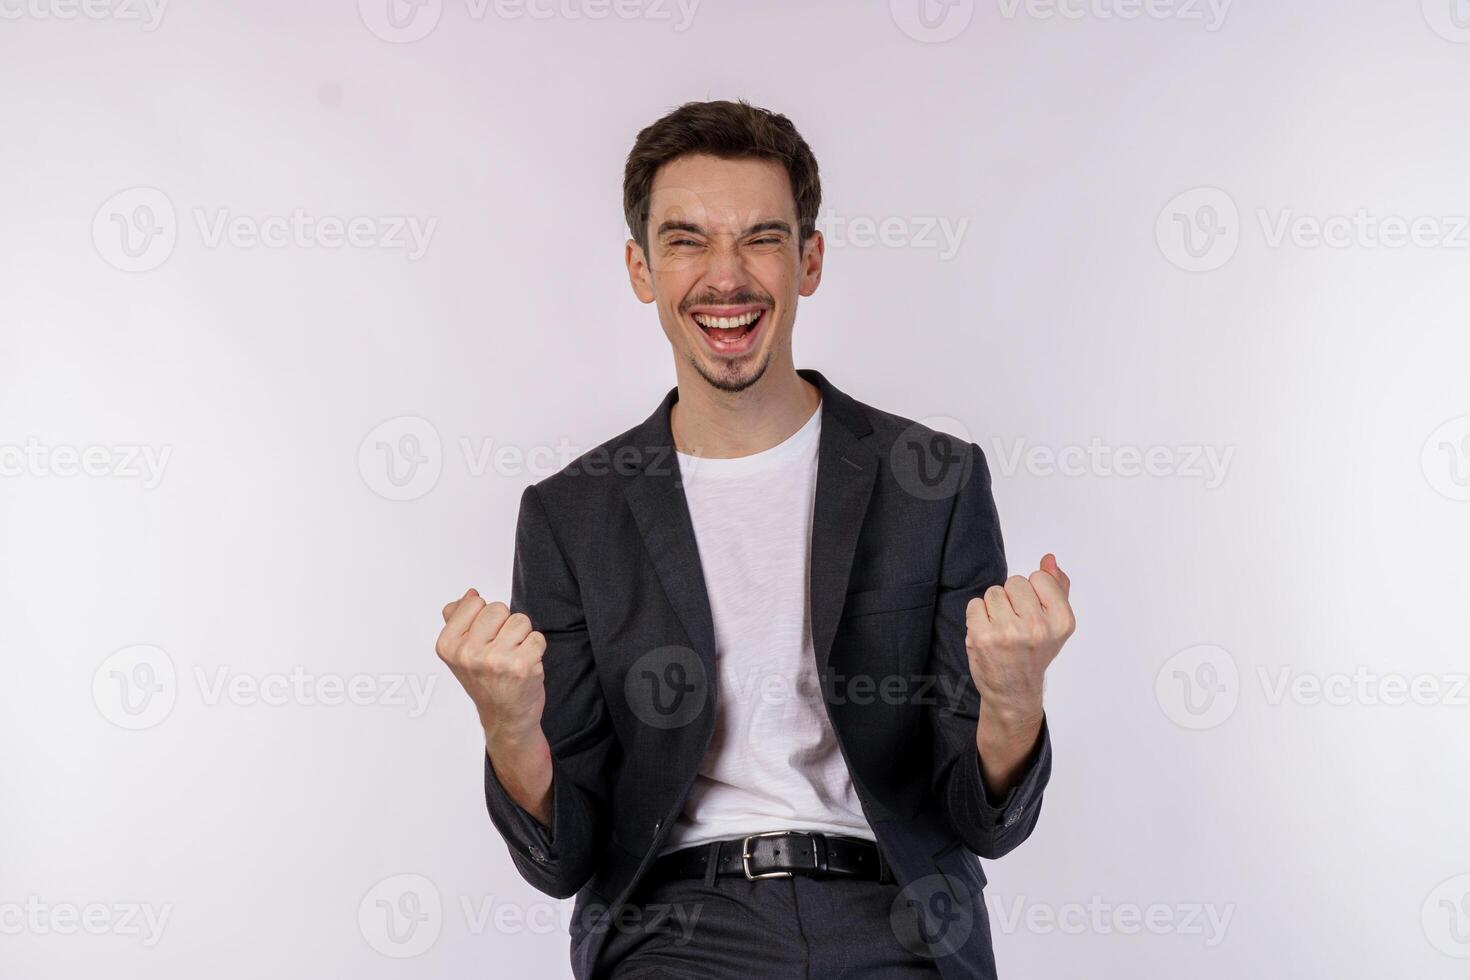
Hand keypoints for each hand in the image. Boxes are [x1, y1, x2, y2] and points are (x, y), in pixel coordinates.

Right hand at [436, 588, 547, 742]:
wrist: (505, 718)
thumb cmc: (485, 681)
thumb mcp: (460, 652)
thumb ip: (458, 618)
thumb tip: (470, 594)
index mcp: (448, 645)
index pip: (475, 602)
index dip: (484, 618)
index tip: (482, 640)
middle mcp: (468, 653)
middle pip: (498, 608)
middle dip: (504, 625)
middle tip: (500, 650)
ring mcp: (495, 660)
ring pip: (520, 620)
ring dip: (522, 637)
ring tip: (513, 657)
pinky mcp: (522, 665)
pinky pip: (538, 637)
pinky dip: (536, 649)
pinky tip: (525, 665)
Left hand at [964, 554, 1074, 724]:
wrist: (1013, 691)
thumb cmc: (1035, 653)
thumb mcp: (1056, 623)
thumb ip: (1057, 587)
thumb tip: (1048, 558)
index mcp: (1062, 621)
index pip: (1040, 577)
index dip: (1034, 592)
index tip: (1034, 614)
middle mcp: (1037, 627)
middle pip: (1015, 581)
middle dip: (1013, 597)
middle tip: (1017, 624)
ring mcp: (1008, 632)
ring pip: (994, 591)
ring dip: (994, 607)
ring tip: (1002, 629)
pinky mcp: (982, 636)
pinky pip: (975, 604)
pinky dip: (978, 616)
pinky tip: (988, 634)